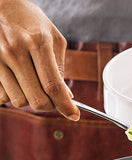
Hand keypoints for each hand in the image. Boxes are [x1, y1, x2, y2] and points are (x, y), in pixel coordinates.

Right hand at [0, 0, 78, 119]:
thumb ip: (60, 68)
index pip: (53, 86)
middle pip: (37, 99)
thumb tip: (67, 97)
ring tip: (33, 85)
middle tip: (53, 100)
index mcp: (37, 42)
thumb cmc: (30, 21)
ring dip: (30, 100)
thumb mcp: (53, 38)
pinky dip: (13, 95)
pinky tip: (18, 83)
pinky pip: (2, 96)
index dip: (65, 106)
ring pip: (19, 101)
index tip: (74, 115)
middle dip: (50, 106)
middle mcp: (16, 51)